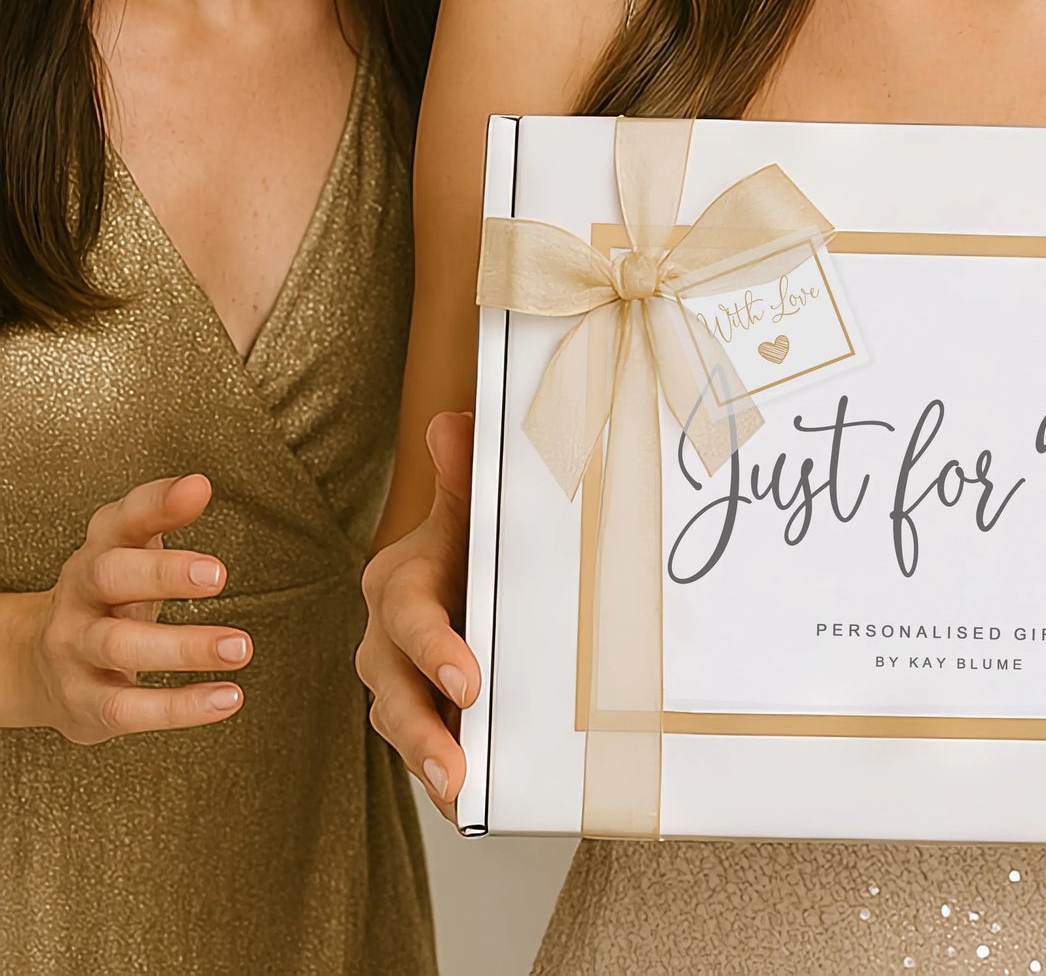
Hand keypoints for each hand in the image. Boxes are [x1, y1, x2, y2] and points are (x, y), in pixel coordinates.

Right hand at [1, 473, 249, 741]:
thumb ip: (162, 513)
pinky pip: (129, 708)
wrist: (34, 666)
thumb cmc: (108, 596)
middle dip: (163, 574)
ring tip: (241, 648)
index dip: (156, 503)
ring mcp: (75, 651)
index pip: (119, 518)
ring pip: (121, 646)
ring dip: (185, 647)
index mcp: (97, 552)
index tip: (197, 490)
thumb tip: (199, 484)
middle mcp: (78, 596)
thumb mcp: (129, 549)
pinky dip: (180, 707)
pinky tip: (227, 698)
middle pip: (110, 576)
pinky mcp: (84, 703)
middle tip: (220, 576)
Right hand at [357, 410, 478, 823]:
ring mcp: (397, 680)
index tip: (470, 679)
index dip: (436, 649)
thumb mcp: (468, 500)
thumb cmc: (466, 532)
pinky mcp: (419, 709)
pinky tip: (467, 811)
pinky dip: (439, 780)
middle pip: (394, 690)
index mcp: (398, 584)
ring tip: (460, 796)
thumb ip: (462, 469)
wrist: (459, 560)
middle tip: (457, 768)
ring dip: (427, 762)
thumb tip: (451, 424)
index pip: (410, 619)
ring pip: (400, 725)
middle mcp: (385, 639)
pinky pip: (422, 748)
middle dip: (424, 731)